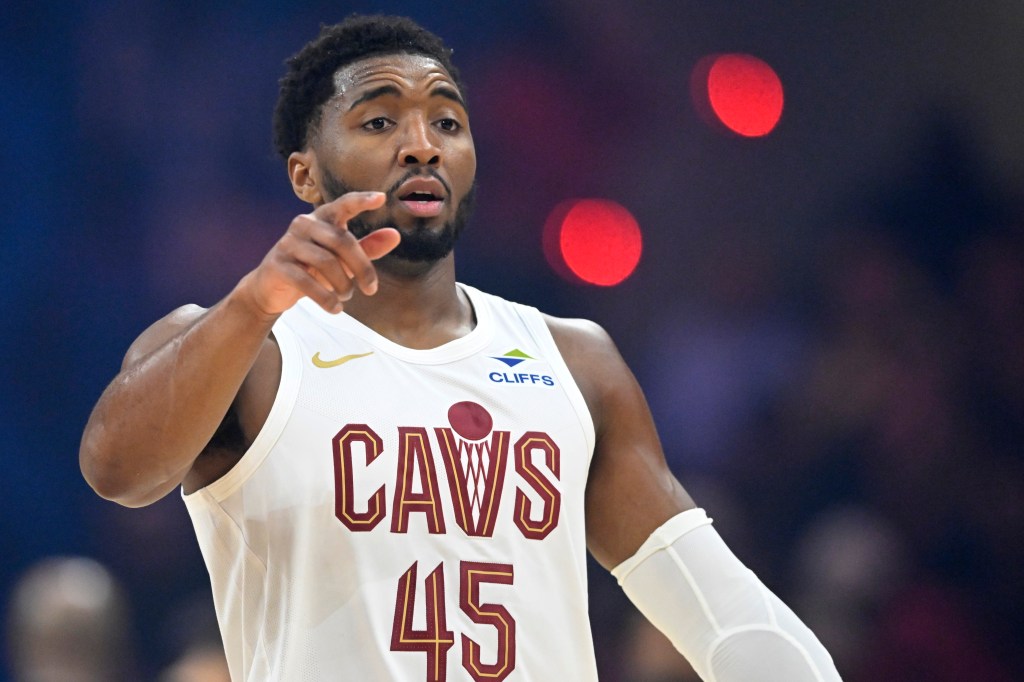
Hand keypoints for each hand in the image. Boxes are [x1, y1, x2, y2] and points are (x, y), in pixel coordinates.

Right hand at [240, 191, 400, 315]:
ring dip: (343, 285)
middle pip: (342, 241)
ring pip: (326, 263)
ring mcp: (288, 243)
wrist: (271, 288)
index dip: (361, 200)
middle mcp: (304, 225)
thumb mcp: (342, 259)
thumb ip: (367, 247)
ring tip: (346, 297)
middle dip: (362, 268)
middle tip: (371, 289)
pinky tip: (335, 308)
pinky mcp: (278, 265)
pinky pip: (307, 282)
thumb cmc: (312, 269)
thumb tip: (395, 235)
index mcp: (322, 218)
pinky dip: (325, 298)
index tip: (381, 198)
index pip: (343, 204)